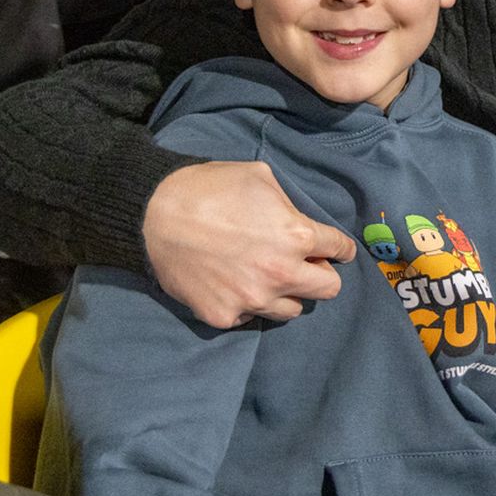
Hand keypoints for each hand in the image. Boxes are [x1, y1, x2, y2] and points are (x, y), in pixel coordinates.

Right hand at [143, 160, 356, 327]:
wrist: (154, 215)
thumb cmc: (208, 188)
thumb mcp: (260, 178)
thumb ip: (289, 203)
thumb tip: (299, 220)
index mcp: (296, 236)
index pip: (340, 249)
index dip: (341, 247)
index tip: (338, 250)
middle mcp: (281, 274)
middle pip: (328, 290)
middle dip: (322, 274)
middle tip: (306, 264)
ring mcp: (252, 300)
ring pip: (292, 310)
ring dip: (288, 293)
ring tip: (269, 276)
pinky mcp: (224, 316)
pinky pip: (251, 317)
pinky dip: (249, 303)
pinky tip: (236, 284)